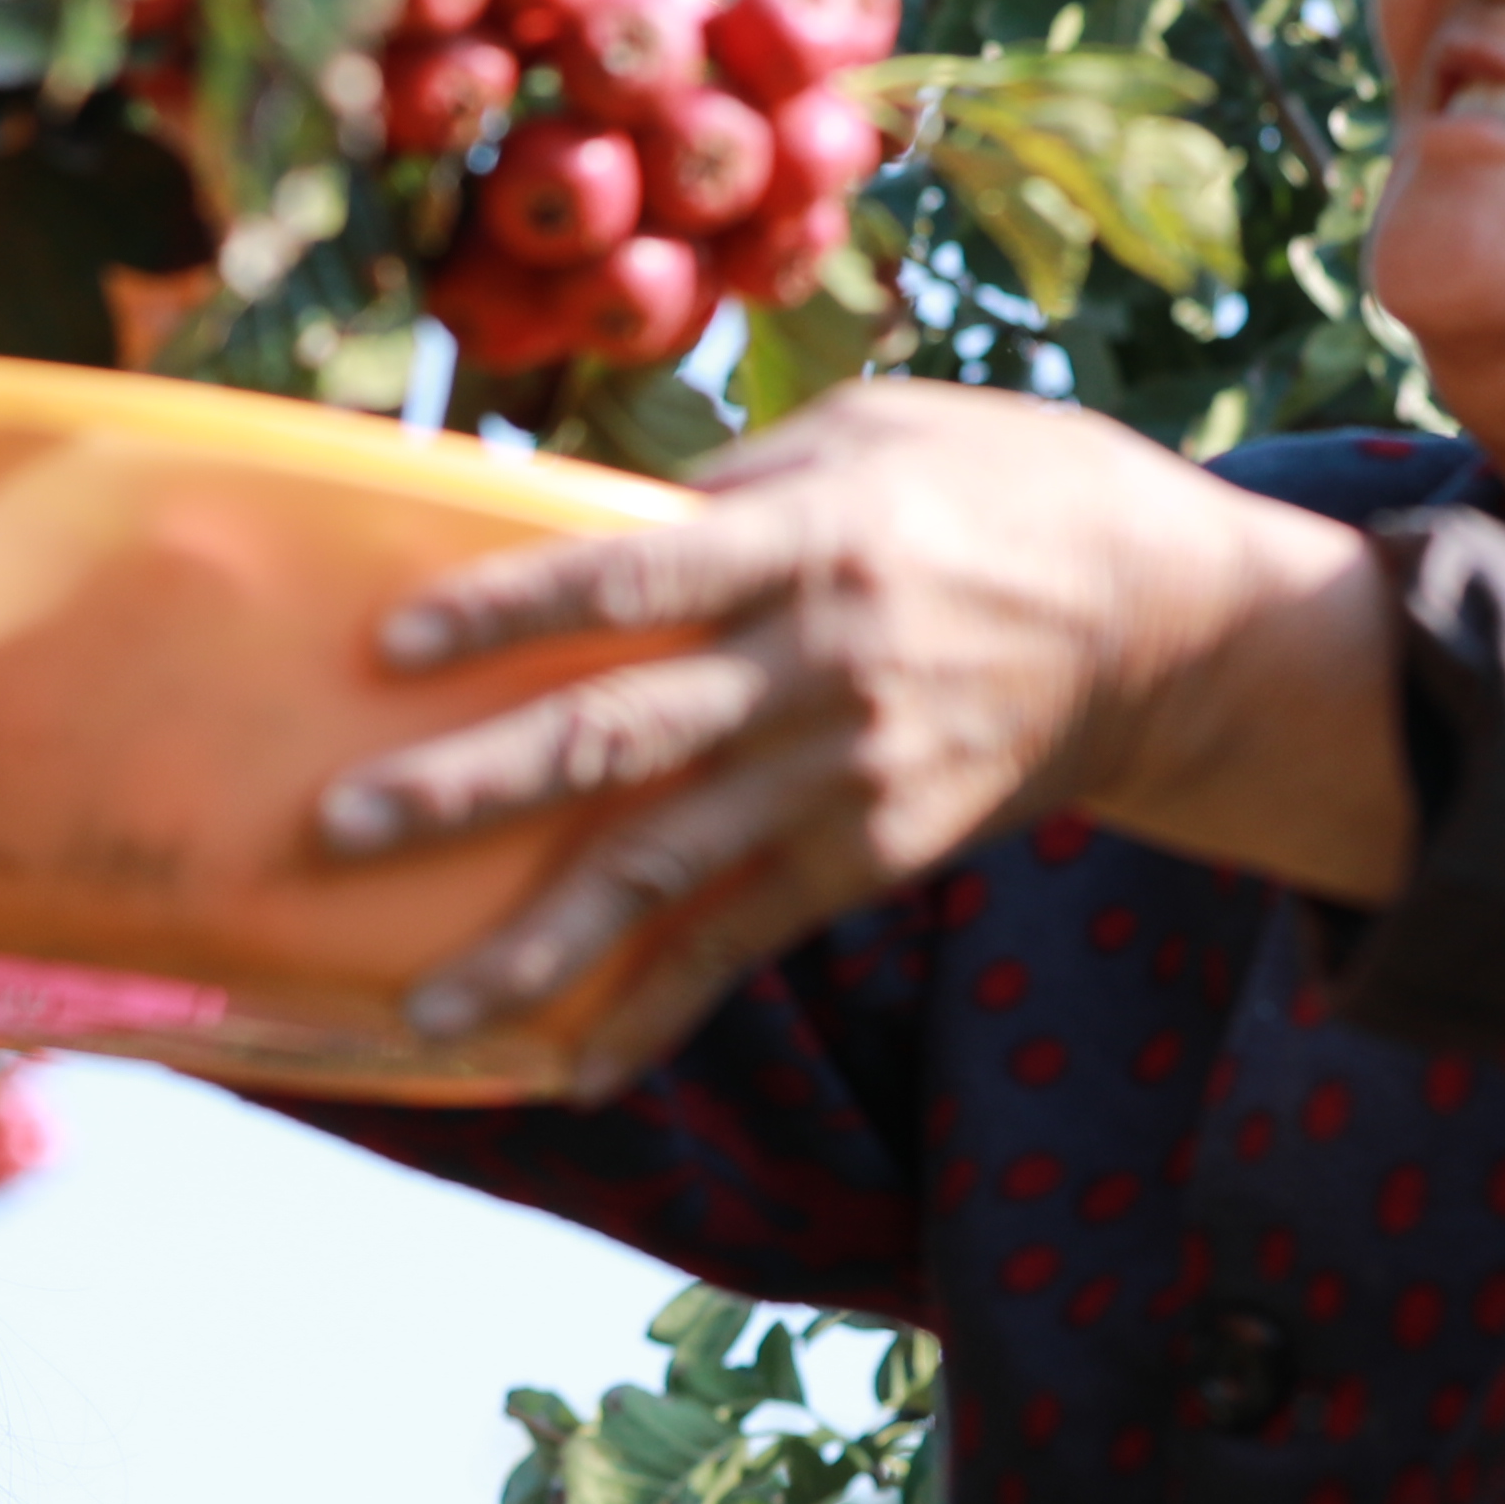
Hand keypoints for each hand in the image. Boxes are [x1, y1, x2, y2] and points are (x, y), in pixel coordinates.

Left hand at [316, 380, 1406, 1079]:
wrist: (1163, 623)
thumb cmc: (992, 490)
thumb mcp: (873, 431)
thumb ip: (725, 486)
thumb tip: (558, 504)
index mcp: (810, 539)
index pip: (634, 574)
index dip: (512, 607)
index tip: (391, 643)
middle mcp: (817, 665)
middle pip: (620, 732)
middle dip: (473, 786)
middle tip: (340, 826)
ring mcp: (844, 775)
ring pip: (664, 871)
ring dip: (536, 947)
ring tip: (422, 1010)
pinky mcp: (870, 854)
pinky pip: (743, 942)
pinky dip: (658, 1013)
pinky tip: (572, 1072)